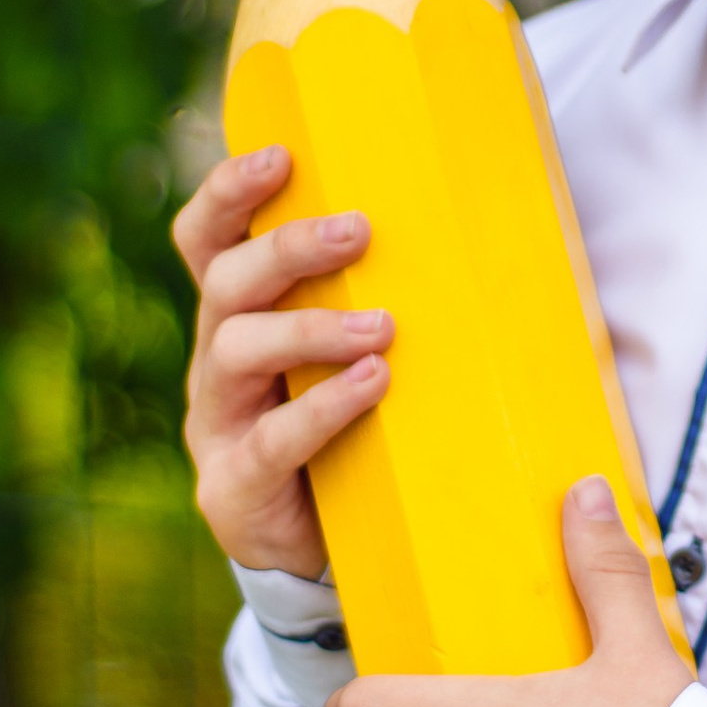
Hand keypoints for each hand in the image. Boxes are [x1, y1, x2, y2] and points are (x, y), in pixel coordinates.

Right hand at [173, 145, 393, 577]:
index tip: (281, 156)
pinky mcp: (232, 488)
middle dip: (288, 249)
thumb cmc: (358, 430)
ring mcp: (216, 425)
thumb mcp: (359, 356)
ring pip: (235, 350)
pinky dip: (322, 408)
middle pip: (226, 282)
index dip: (230, 192)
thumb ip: (389, 298)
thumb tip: (497, 223)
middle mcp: (215, 361)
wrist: (330, 551)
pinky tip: (372, 385)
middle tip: (357, 231)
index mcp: (239, 315)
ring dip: (311, 328)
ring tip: (381, 327)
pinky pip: (268, 441)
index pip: (209, 238)